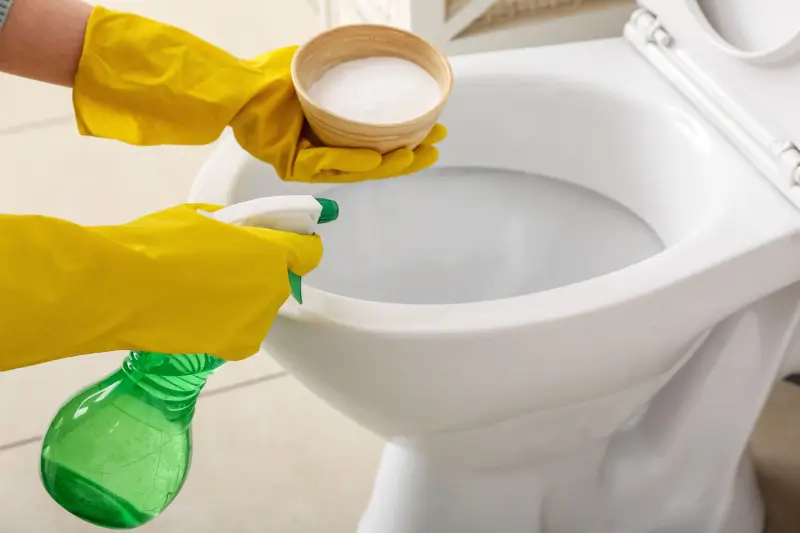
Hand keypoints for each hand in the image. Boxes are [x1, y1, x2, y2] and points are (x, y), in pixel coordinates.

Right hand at [0, 204, 321, 369]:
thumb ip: (235, 228)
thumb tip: (242, 235)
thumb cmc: (158, 243)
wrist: (121, 290)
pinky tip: (197, 314)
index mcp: (271, 253)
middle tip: (227, 264)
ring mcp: (254, 323)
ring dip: (244, 298)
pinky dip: (227, 321)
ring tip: (203, 291)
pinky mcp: (233, 348)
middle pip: (281, 279)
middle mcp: (272, 290)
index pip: (309, 252)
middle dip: (263, 270)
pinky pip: (240, 329)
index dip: (300, 244)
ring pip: (259, 306)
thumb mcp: (203, 217)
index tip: (287, 241)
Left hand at [72, 8, 445, 182]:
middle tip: (435, 148)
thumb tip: (380, 50)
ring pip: (356, 168)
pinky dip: (353, 161)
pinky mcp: (292, 165)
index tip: (434, 132)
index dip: (407, 141)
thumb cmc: (267, 77)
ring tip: (416, 154)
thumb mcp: (317, 65)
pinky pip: (327, 164)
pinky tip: (377, 158)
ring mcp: (309, 160)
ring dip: (389, 164)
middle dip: (408, 157)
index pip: (376, 142)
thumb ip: (346, 66)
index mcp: (333, 131)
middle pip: (374, 161)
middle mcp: (324, 149)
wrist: (233, 84)